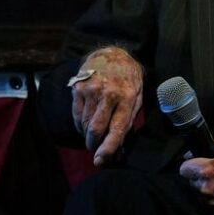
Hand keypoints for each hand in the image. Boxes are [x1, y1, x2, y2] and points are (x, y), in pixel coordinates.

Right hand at [72, 46, 142, 165]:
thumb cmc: (128, 80)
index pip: (117, 128)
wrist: (112, 54)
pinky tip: (86, 123)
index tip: (100, 160)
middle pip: (95, 129)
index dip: (108, 147)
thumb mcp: (137, 97)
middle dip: (93, 144)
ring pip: (84, 124)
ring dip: (87, 135)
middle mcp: (108, 94)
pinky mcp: (78, 88)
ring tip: (93, 134)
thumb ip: (127, 121)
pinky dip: (80, 124)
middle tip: (95, 149)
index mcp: (128, 98)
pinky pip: (76, 115)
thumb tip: (118, 149)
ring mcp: (91, 90)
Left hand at [179, 139, 213, 210]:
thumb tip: (195, 151)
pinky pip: (210, 203)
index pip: (183, 169)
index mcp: (208, 170)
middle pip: (191, 182)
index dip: (190, 165)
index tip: (195, 165)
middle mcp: (208, 188)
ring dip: (207, 188)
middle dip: (200, 177)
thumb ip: (211, 147)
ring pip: (200, 194)